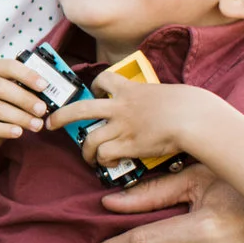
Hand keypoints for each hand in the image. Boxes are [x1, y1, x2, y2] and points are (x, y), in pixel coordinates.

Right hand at [0, 59, 54, 151]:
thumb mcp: (8, 92)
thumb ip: (22, 87)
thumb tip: (47, 93)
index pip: (7, 66)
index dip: (27, 75)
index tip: (44, 86)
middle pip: (1, 88)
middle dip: (25, 99)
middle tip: (42, 110)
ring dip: (20, 117)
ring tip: (37, 125)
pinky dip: (5, 130)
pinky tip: (18, 132)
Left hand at [62, 75, 223, 170]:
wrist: (193, 118)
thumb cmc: (190, 103)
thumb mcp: (167, 91)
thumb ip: (154, 97)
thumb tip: (161, 102)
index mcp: (130, 89)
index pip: (104, 78)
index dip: (97, 85)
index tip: (96, 92)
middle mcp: (119, 107)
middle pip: (79, 109)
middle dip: (60, 116)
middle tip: (51, 122)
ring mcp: (121, 127)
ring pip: (89, 139)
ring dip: (85, 151)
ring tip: (87, 157)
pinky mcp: (127, 145)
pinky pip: (104, 155)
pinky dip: (103, 161)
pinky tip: (107, 164)